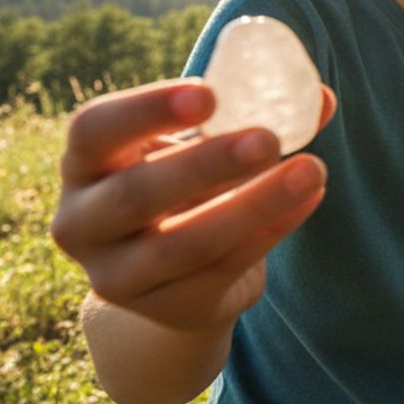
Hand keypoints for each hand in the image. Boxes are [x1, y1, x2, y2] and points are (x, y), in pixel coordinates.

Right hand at [51, 79, 334, 332]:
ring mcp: (116, 276)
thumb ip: (253, 116)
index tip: (209, 94)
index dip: (146, 110)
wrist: (175, 275)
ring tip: (312, 171)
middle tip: (269, 140)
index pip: (94, 130)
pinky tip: (308, 201)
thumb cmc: (185, 185)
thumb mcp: (202, 146)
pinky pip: (221, 271)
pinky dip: (269, 233)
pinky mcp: (165, 309)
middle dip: (207, 164)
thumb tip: (321, 98)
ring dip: (253, 206)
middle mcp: (82, 223)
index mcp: (83, 163)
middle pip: (136, 194)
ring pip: (184, 244)